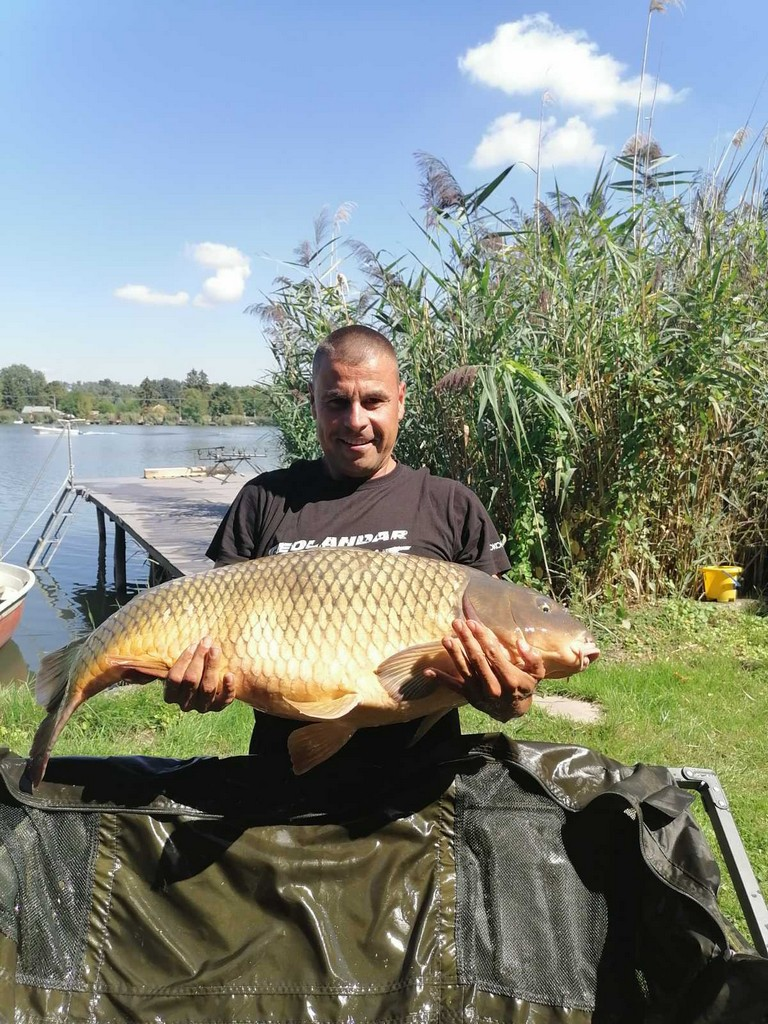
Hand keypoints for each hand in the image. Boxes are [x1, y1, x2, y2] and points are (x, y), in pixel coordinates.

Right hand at [163, 637, 235, 712]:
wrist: (206, 687)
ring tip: (215, 650)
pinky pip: (224, 699)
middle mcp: (185, 704)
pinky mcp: (218, 707)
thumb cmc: (190, 671)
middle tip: (206, 642)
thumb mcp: (181, 667)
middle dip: (199, 658)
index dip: (183, 661)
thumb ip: (181, 658)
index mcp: (171, 695)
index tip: (193, 645)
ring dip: (211, 666)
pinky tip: (229, 675)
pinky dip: (227, 687)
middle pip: (191, 680)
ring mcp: (202, 707)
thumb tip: (186, 639)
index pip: (174, 678)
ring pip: (207, 688)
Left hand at [425, 619, 543, 721]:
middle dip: (467, 640)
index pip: (493, 655)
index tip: (473, 623)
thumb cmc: (524, 685)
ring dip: (454, 653)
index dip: (483, 638)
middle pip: (477, 660)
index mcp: (510, 679)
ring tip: (446, 638)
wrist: (513, 710)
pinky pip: (453, 687)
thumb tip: (520, 642)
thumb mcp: (536, 673)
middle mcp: (493, 687)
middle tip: (458, 623)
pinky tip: (428, 671)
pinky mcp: (469, 696)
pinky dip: (440, 679)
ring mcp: (479, 692)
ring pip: (464, 670)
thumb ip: (532, 658)